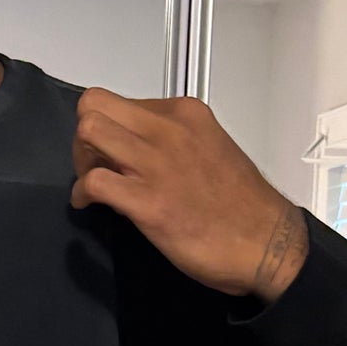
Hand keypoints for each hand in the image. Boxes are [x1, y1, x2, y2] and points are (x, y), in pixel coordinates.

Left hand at [71, 90, 307, 299]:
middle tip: (93, 165)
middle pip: (95, 105)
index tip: (114, 154)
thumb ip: (175, 144)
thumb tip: (139, 152)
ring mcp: (157, 163)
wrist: (266, 244)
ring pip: (89, 132)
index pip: (122, 101)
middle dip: (85, 136)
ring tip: (91, 183)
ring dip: (80, 160)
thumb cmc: (241, 205)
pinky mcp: (147, 201)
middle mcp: (169, 129)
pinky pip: (93, 182)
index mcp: (185, 114)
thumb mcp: (209, 151)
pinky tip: (88, 206)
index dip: (109, 127)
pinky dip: (81, 194)